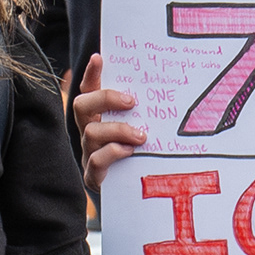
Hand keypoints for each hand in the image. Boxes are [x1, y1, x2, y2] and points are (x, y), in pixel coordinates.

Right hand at [74, 53, 145, 190]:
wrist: (134, 196)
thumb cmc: (140, 155)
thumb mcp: (143, 129)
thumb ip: (145, 112)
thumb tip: (173, 84)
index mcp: (99, 116)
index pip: (89, 89)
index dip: (90, 74)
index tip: (99, 58)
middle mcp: (89, 131)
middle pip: (81, 106)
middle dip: (104, 99)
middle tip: (130, 101)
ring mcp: (89, 153)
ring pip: (90, 133)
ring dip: (117, 130)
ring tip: (140, 135)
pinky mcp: (93, 176)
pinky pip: (95, 161)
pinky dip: (112, 153)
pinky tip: (130, 152)